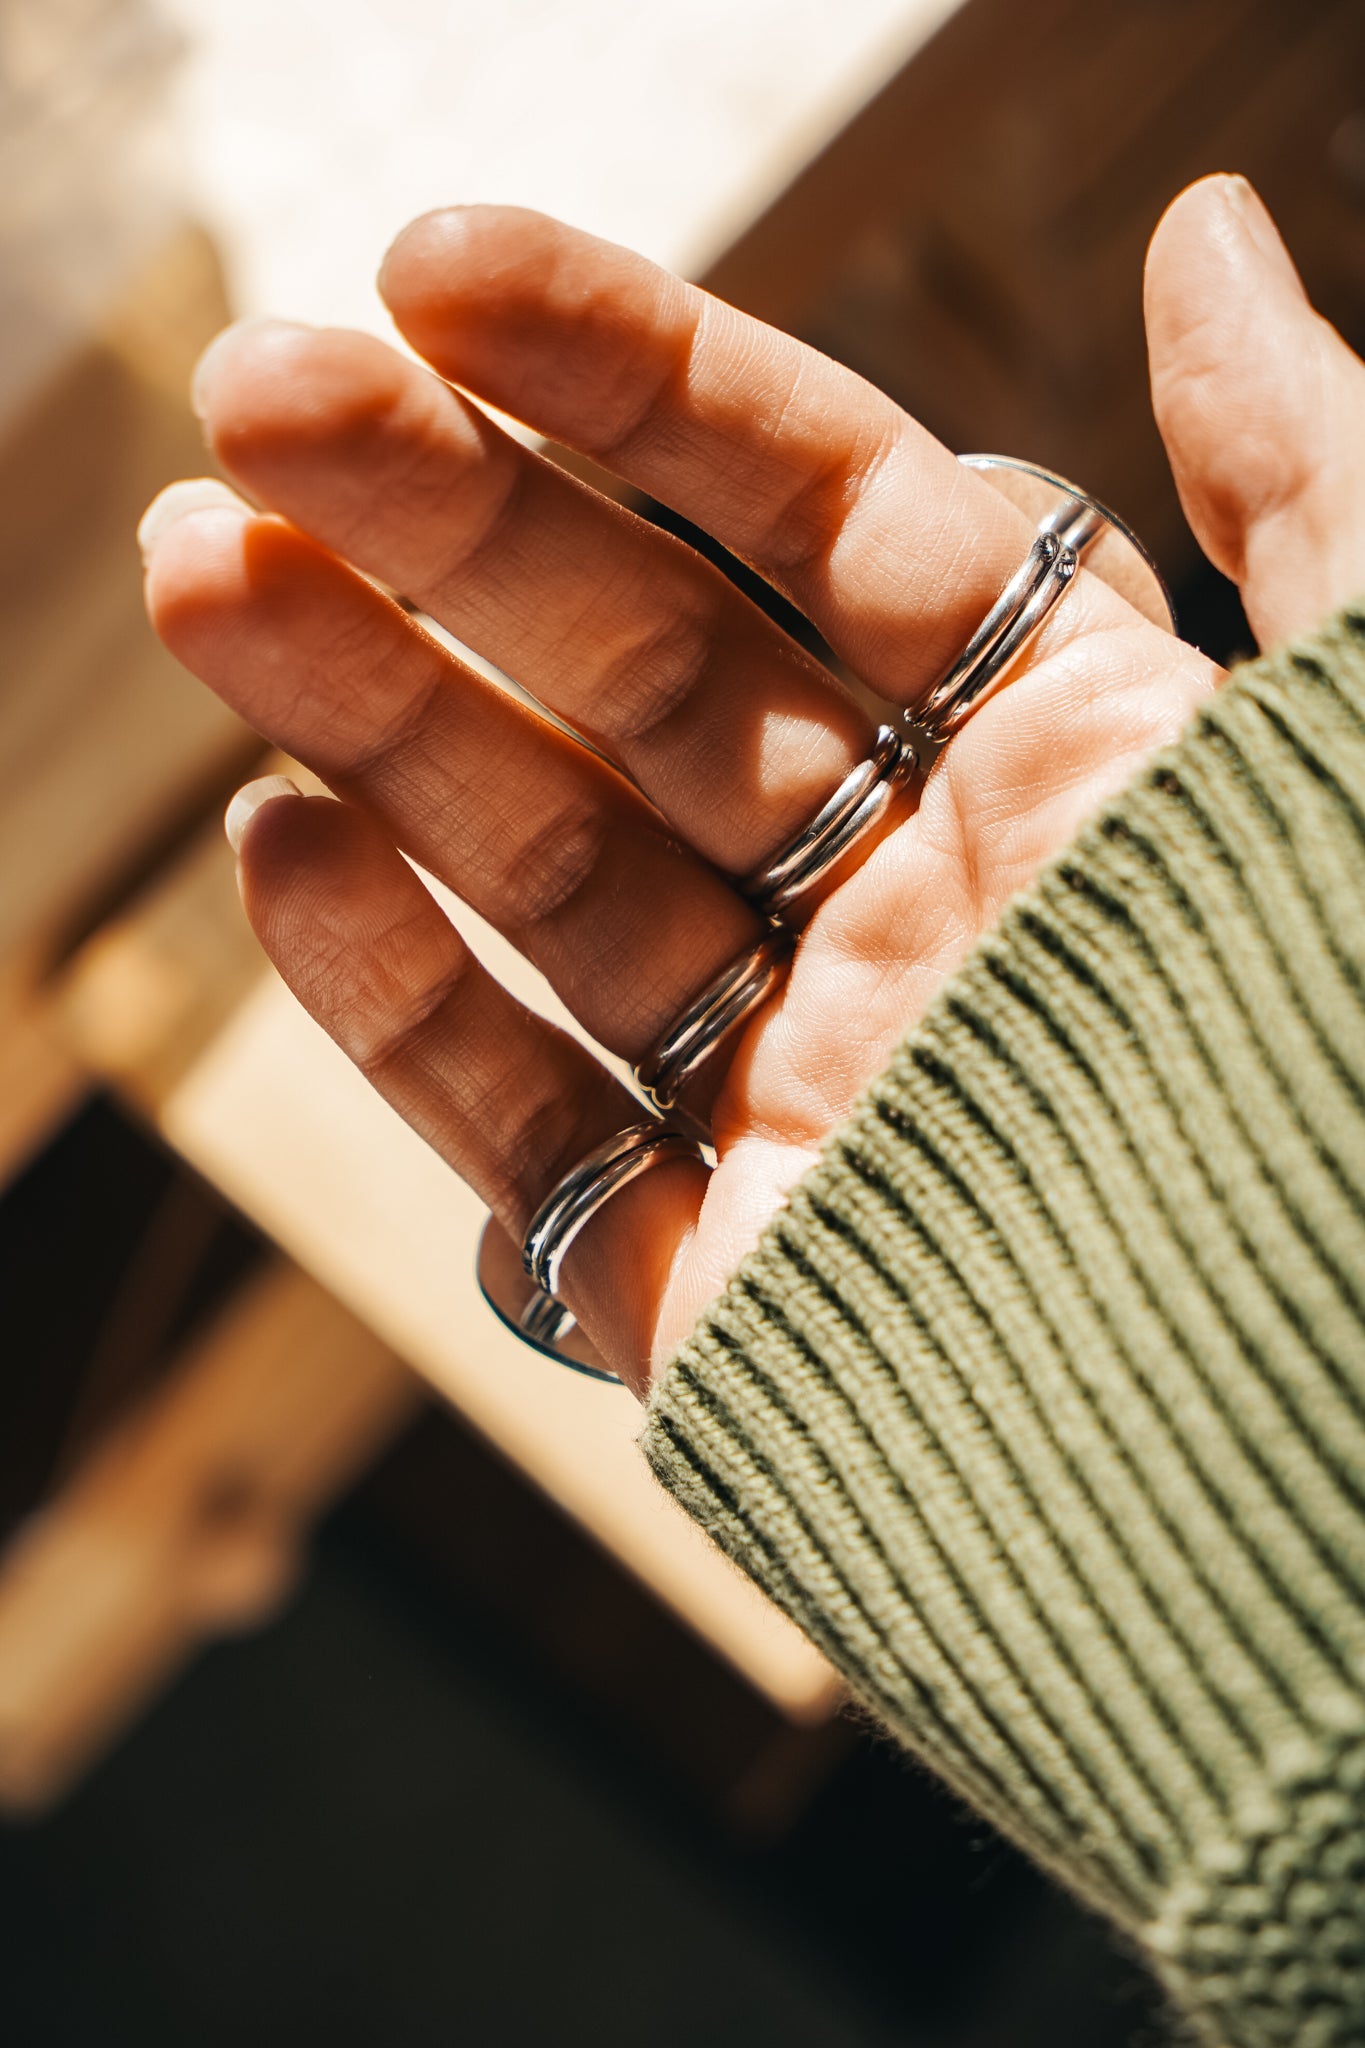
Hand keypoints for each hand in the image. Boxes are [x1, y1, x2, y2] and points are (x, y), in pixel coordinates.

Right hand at [139, 174, 1364, 1394]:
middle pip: (638, 674)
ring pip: (549, 875)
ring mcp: (804, 1091)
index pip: (814, 516)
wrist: (1320, 1500)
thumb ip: (1313, 475)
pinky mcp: (719, 1281)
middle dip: (445, 525)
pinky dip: (401, 1000)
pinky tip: (284, 848)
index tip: (435, 275)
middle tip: (254, 397)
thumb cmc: (1358, 1080)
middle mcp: (919, 909)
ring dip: (368, 721)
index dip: (629, 379)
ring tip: (204, 571)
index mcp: (1067, 759)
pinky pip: (528, 1129)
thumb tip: (1213, 228)